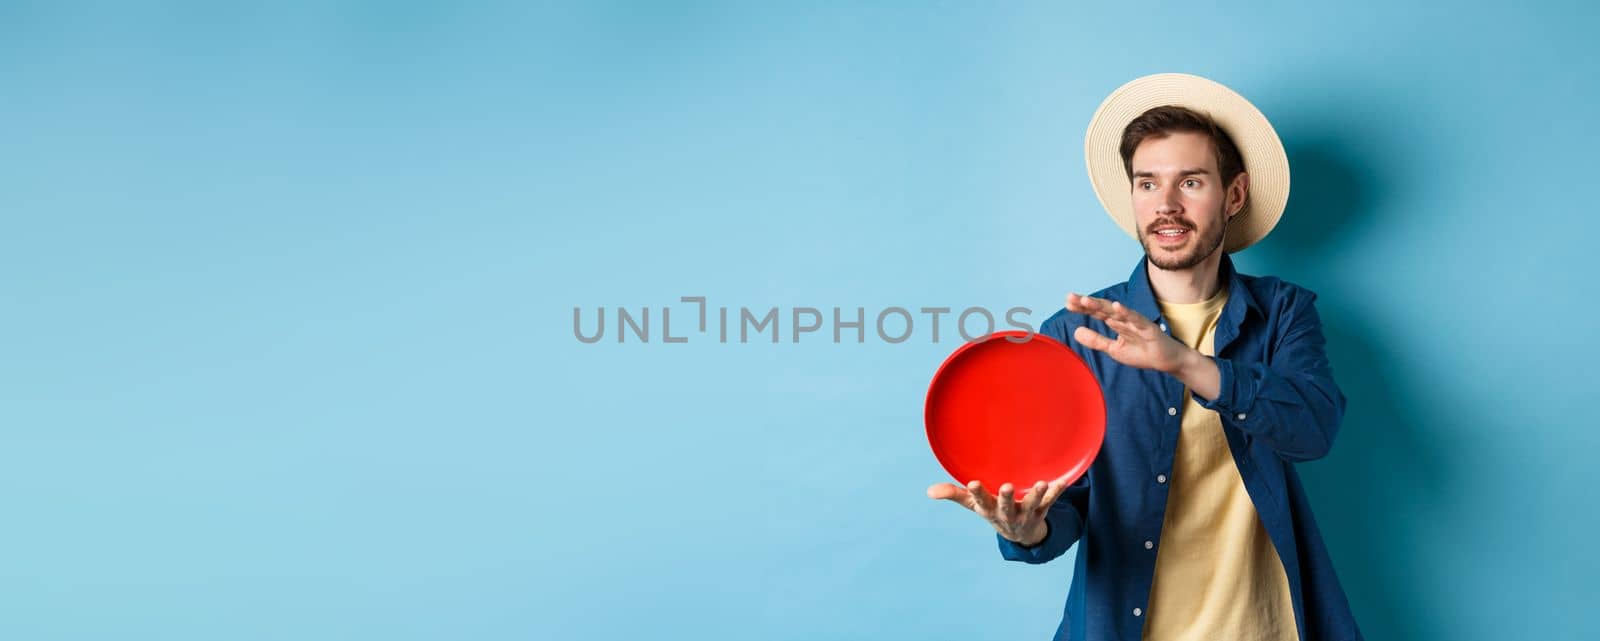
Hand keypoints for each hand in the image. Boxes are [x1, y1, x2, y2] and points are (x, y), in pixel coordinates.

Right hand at [927, 477, 1071, 545]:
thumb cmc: (993, 511)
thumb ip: (953, 494)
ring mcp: (1026, 513)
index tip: (973, 483)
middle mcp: (1007, 513)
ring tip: (1042, 483)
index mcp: (989, 510)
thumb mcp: (973, 505)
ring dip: (1037, 495)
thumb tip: (929, 491)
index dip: (976, 494)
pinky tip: (1063, 481)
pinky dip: (1057, 492)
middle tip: (1006, 486)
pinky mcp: (1042, 511)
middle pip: (1006, 506)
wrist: (1020, 534)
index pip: (980, 502)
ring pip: (1032, 504)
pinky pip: (1051, 502)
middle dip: (1006, 497)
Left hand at [1065, 292, 1193, 373]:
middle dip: (1086, 303)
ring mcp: (1135, 322)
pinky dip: (1126, 312)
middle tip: (1069, 297)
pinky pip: (1135, 318)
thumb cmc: (1141, 353)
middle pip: (1102, 308)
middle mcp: (1123, 319)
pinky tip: (1116, 306)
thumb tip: (1076, 331)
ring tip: (1085, 300)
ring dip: (1101, 305)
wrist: (1166, 361)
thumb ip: (1096, 341)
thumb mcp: (1114, 349)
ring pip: (1115, 311)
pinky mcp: (1147, 328)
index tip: (1067, 303)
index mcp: (1115, 323)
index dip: (1082, 308)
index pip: (1096, 312)